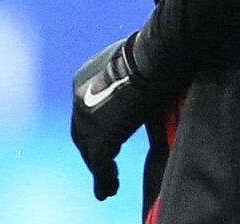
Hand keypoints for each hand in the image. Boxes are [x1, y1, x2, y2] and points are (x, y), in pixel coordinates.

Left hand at [70, 34, 159, 199]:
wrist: (158, 54)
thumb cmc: (160, 48)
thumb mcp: (139, 60)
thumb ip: (136, 73)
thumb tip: (155, 70)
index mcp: (84, 78)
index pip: (86, 110)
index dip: (96, 127)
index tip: (109, 139)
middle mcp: (78, 98)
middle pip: (82, 133)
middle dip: (93, 151)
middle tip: (105, 168)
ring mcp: (87, 120)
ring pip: (90, 152)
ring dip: (100, 170)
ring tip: (110, 186)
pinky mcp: (101, 138)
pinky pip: (100, 165)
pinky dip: (104, 180)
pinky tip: (110, 190)